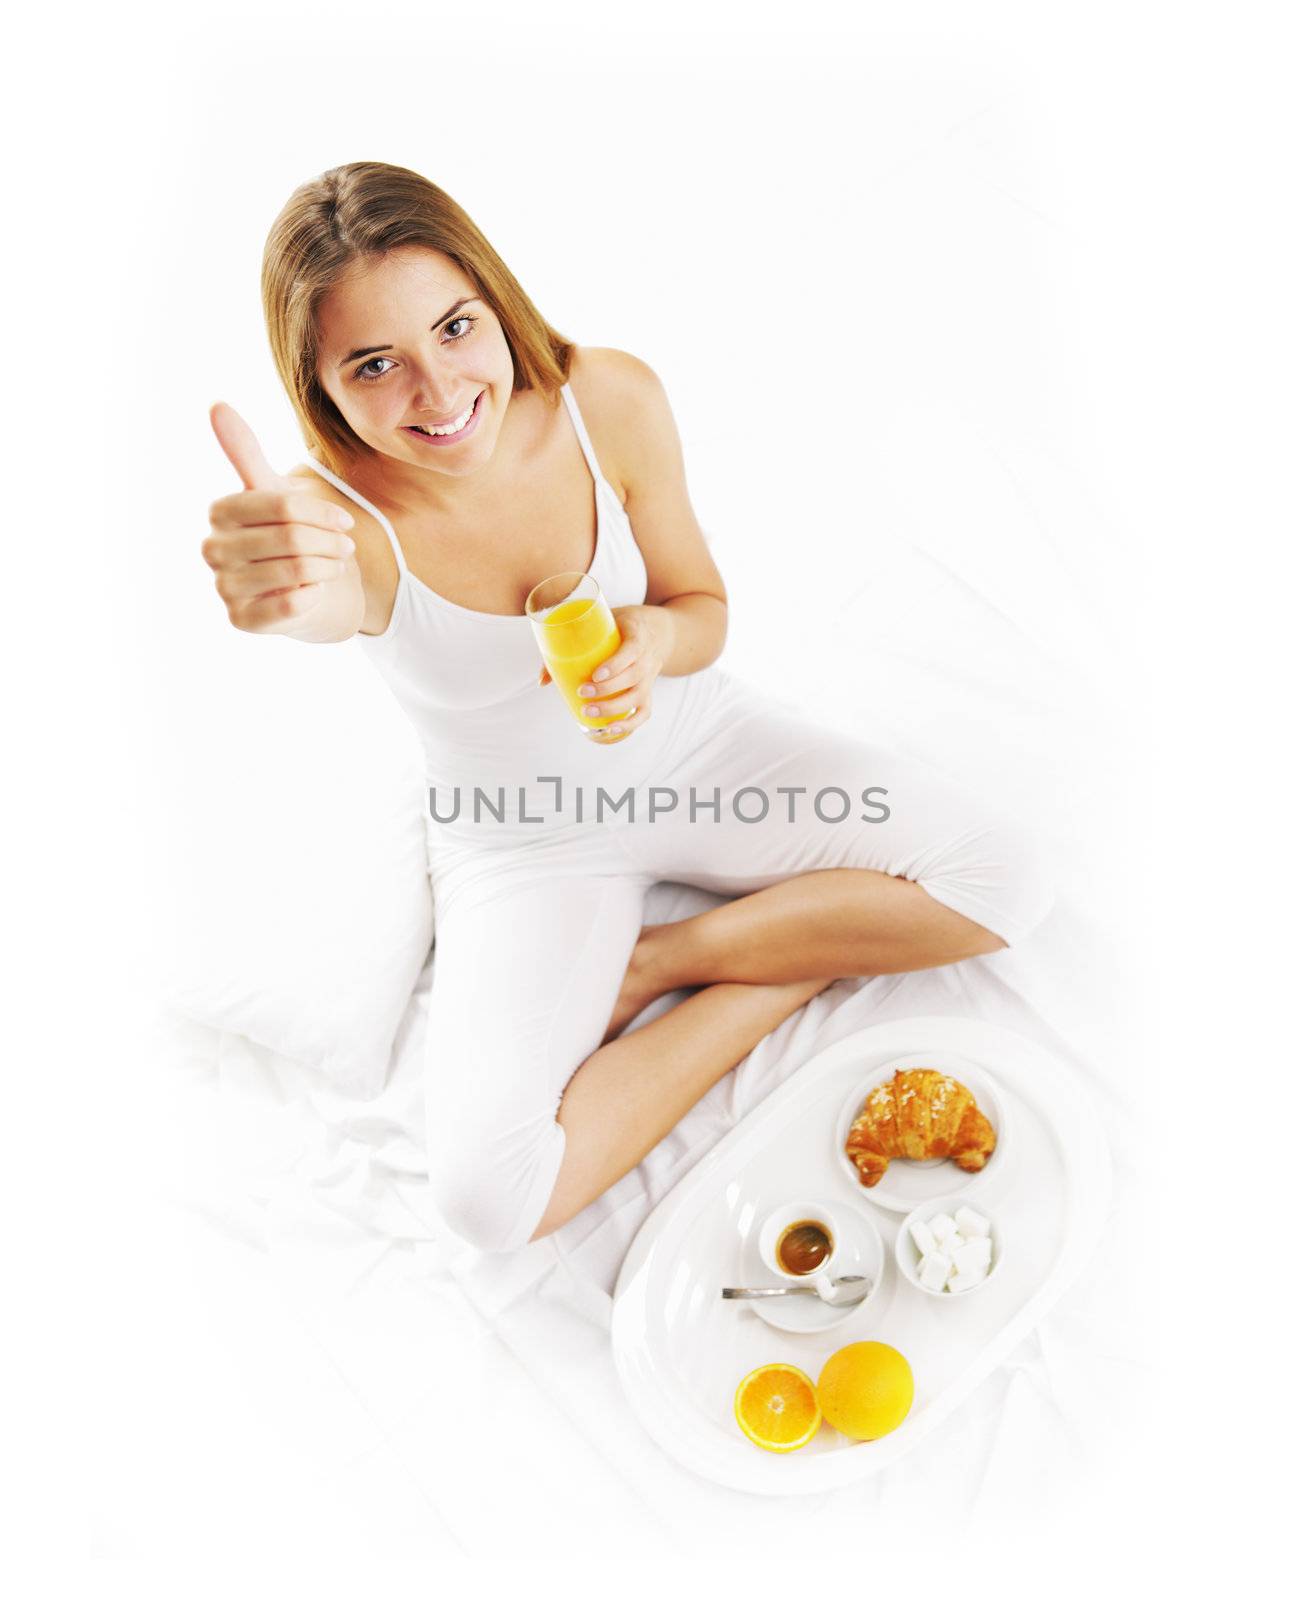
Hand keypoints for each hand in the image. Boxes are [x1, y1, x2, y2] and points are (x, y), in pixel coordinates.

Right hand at [204, 402, 359, 633]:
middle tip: (346, 547)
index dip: (322, 513)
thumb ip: (246, 452)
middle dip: (330, 542)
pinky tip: (316, 591)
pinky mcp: (241, 620)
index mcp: (220, 512)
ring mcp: (224, 587)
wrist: (309, 591)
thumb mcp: (274, 493)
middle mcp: (212, 549)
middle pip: (291, 538)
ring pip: (295, 570)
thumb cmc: (291, 537)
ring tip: (334, 566)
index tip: (345, 521)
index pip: (283, 504)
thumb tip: (217, 404)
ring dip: (328, 568)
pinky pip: (292, 605)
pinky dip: (316, 595)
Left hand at [576, 604, 672, 742]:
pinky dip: (630, 723)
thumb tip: (542, 680)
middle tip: (582, 692)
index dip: (615, 665)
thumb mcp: (605, 622)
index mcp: (638, 636)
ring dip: (614, 707)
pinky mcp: (648, 691)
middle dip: (607, 689)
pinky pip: (644, 711)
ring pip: (638, 696)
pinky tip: (611, 729)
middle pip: (633, 677)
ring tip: (588, 711)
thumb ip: (574, 643)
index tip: (595, 674)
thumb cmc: (624, 625)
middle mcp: (647, 658)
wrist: (661, 631)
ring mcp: (649, 677)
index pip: (632, 651)